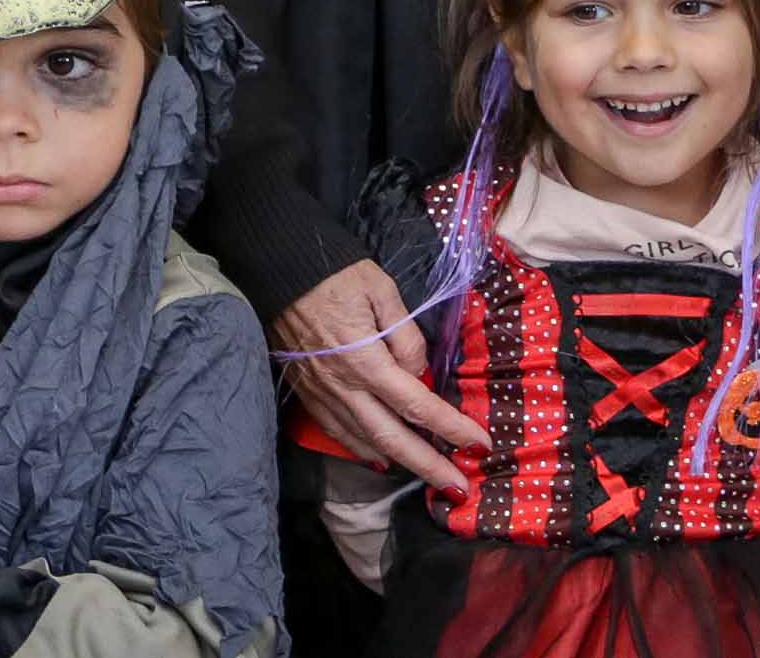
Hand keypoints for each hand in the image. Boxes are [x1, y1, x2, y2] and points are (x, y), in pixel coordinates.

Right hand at [271, 258, 488, 492]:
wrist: (281, 272)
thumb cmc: (337, 275)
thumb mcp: (382, 291)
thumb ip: (406, 336)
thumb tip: (419, 373)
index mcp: (367, 361)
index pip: (418, 405)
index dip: (451, 428)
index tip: (478, 444)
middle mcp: (344, 387)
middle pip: (392, 437)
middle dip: (428, 466)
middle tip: (458, 488)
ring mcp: (323, 394)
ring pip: (365, 441)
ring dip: (399, 463)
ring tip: (429, 479)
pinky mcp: (309, 393)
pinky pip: (337, 431)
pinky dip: (362, 450)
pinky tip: (379, 459)